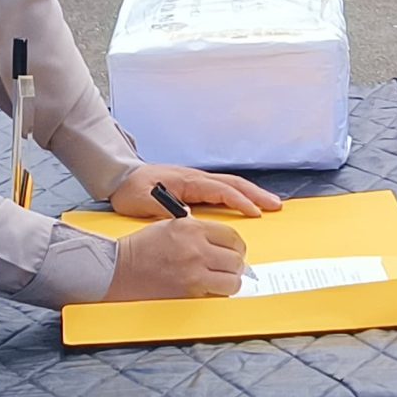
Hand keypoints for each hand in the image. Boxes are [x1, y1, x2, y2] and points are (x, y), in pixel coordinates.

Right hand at [105, 216, 248, 298]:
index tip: (233, 250)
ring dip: (230, 281)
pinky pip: (217, 294)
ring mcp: (194, 273)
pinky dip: (217, 293)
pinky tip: (209, 288)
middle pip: (236, 259)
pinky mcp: (189, 293)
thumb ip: (199, 230)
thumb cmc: (142, 247)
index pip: (232, 237)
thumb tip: (223, 242)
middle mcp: (196, 250)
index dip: (236, 246)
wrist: (120, 269)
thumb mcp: (172, 225)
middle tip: (228, 266)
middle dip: (236, 264)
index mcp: (192, 228)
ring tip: (221, 279)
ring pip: (232, 280)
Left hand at [111, 163, 282, 219]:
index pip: (221, 190)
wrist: (120, 177)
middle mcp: (197, 177)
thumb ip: (167, 211)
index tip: (255, 213)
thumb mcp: (144, 204)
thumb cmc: (132, 191)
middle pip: (234, 183)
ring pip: (231, 184)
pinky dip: (239, 193)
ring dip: (252, 193)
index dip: (239, 202)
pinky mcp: (195, 184)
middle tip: (275, 205)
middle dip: (256, 194)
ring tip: (270, 203)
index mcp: (188, 181)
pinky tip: (247, 201)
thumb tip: (191, 219)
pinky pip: (223, 187)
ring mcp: (197, 179)